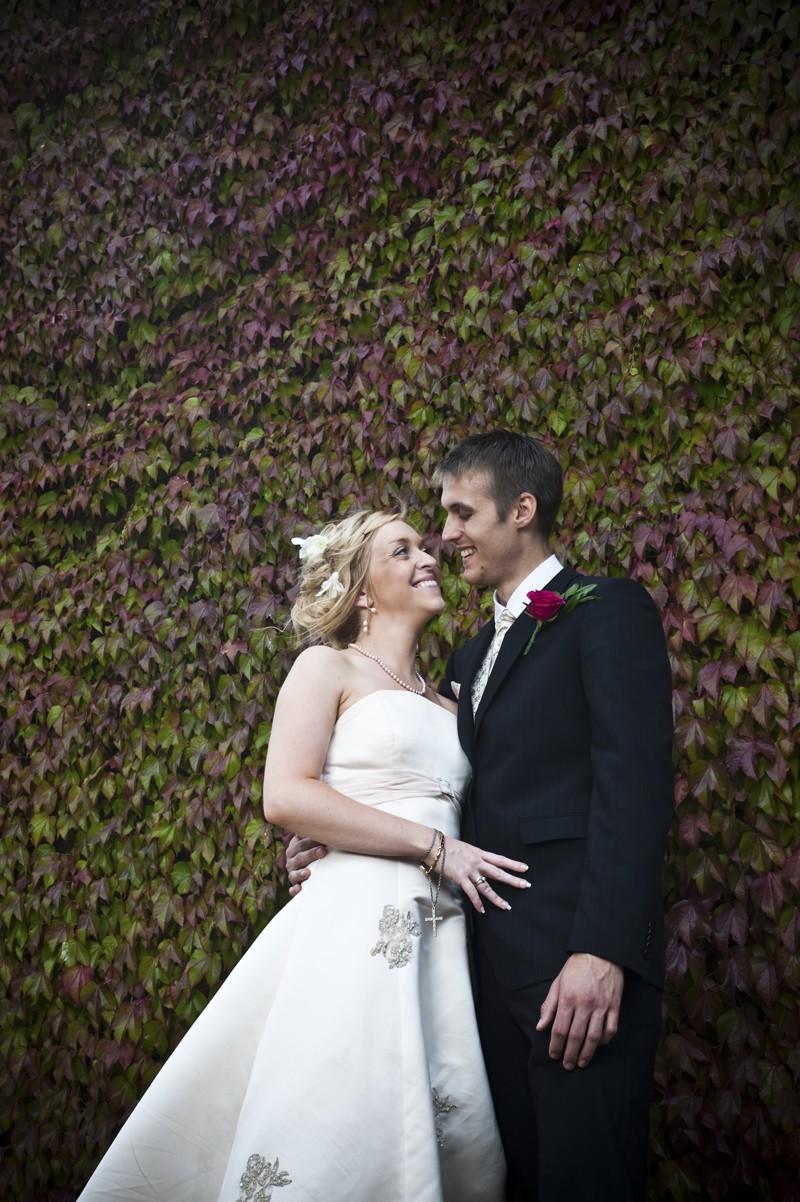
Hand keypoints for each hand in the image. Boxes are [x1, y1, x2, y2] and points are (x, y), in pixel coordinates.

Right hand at [285, 834, 326, 895]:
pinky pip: (293, 890)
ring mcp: (293, 873)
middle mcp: (292, 860)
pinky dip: (295, 890)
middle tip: (323, 851)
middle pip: (299, 857)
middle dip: (310, 854)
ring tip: (308, 872)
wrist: (311, 864)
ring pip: (294, 874)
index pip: (300, 843)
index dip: (310, 841)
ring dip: (300, 873)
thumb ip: (320, 833)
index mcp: (295, 847)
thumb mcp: (316, 839)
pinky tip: (299, 889)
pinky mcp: (296, 886)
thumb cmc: (317, 847)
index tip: (323, 839)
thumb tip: (337, 817)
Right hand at [442, 837, 529, 913]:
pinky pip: (471, 892)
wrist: (434, 846)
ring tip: (506, 906)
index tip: (525, 868)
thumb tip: (480, 861)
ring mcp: (469, 871)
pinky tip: (482, 909)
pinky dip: (477, 902)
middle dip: (513, 880)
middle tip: (525, 885)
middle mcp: (477, 862)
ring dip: (497, 898)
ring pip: (487, 886)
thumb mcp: (466, 848)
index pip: (500, 859)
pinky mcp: (460, 878)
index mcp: (479, 853)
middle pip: (499, 872)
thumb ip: (475, 855)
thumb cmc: (447, 846)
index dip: (513, 864)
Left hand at [536, 954, 623, 1069]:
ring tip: (581, 1063)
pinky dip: (604, 1041)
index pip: (560, 1029)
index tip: (554, 1055)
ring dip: (587, 1053)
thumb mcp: (558, 983)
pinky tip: (598, 1046)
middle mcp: (584, 1004)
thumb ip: (549, 1006)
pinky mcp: (614, 1006)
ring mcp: (601, 1006)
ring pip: (594, 1037)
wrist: (600, 953)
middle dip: (570, 1054)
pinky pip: (611, 1029)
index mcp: (568, 998)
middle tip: (567, 1066)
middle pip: (576, 1036)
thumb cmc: (576, 968)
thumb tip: (540, 1027)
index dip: (556, 1046)